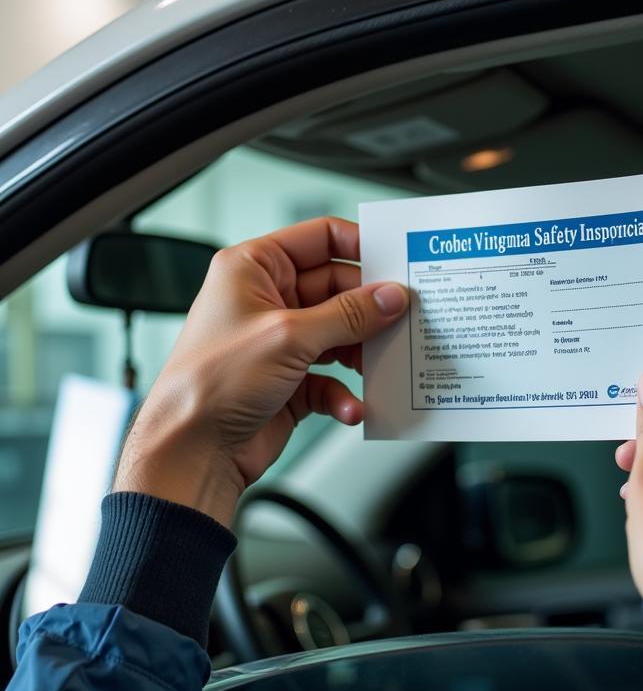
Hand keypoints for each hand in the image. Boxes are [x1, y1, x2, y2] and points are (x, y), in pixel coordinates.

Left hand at [114, 217, 408, 526]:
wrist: (191, 452)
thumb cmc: (209, 384)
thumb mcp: (289, 336)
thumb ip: (348, 314)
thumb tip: (390, 297)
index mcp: (254, 268)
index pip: (319, 238)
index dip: (360, 246)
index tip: (396, 261)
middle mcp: (266, 299)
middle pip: (338, 288)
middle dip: (369, 308)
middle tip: (402, 318)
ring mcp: (280, 341)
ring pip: (341, 333)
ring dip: (362, 351)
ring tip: (380, 363)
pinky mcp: (291, 380)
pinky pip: (332, 376)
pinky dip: (345, 391)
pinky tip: (350, 404)